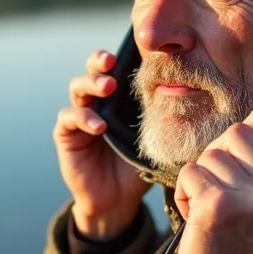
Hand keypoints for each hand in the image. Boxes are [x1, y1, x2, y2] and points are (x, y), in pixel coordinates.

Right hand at [53, 49, 149, 239]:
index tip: (131, 52)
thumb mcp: (151, 139)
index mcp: (116, 100)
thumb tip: (186, 94)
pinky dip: (82, 118)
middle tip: (110, 64)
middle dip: (98, 63)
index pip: (114, 70)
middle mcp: (96, 103)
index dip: (118, 58)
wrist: (117, 201)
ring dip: (90, 84)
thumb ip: (159, 117)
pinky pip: (68, 118)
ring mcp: (79, 117)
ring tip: (107, 88)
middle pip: (91, 72)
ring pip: (77, 89)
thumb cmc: (136, 168)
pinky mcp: (66, 135)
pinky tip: (98, 127)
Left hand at [173, 108, 252, 253]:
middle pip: (238, 133)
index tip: (251, 129)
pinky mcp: (217, 204)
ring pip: (209, 155)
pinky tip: (196, 219)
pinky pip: (189, 173)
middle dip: (219, 154)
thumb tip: (243, 132)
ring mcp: (250, 196)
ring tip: (209, 212)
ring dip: (200, 179)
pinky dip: (184, 193)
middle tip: (219, 189)